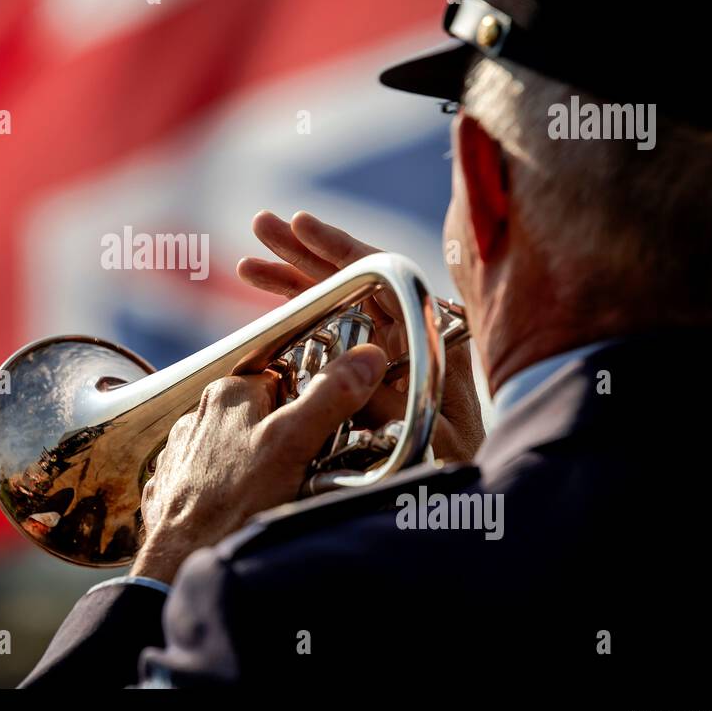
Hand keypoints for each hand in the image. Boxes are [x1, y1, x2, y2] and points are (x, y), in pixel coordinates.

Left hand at [130, 345, 387, 583]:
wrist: (177, 567)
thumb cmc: (232, 506)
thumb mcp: (293, 444)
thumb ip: (330, 396)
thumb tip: (367, 358)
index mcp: (228, 394)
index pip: (286, 382)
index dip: (312, 409)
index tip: (326, 436)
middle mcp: (199, 415)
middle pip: (264, 418)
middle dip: (289, 443)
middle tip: (307, 474)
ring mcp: (183, 453)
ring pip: (240, 450)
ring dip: (261, 470)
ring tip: (277, 500)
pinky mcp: (174, 486)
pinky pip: (216, 480)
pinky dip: (234, 493)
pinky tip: (245, 513)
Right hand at [237, 209, 483, 464]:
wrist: (463, 485)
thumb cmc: (454, 459)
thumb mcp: (421, 433)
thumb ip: (384, 402)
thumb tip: (342, 372)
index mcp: (427, 331)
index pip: (380, 272)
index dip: (338, 247)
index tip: (301, 225)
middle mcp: (407, 328)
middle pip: (352, 276)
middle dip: (304, 253)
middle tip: (262, 227)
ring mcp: (388, 346)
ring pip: (337, 299)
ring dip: (294, 280)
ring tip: (248, 264)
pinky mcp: (372, 366)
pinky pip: (335, 328)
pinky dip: (302, 313)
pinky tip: (270, 302)